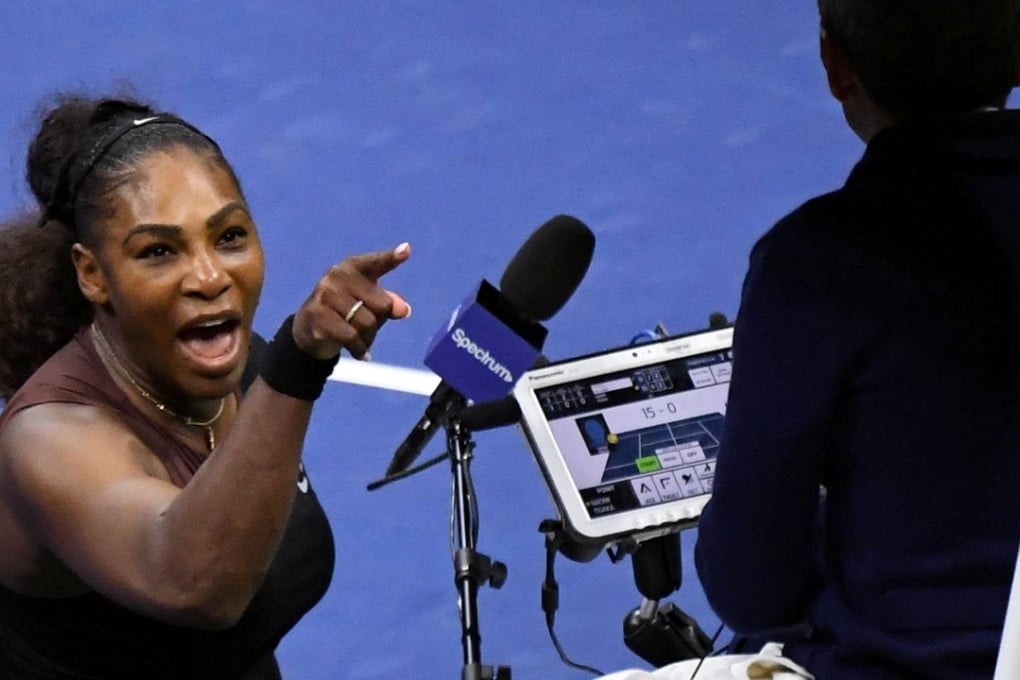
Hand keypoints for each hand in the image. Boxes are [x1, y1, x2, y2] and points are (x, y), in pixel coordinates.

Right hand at [292, 242, 411, 359]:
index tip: (406, 250)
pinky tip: (360, 352)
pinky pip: (352, 338)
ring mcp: (325, 295)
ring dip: (368, 338)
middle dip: (380, 322)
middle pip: (382, 305)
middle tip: (368, 328)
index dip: (391, 257)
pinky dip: (360, 349)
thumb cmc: (346, 311)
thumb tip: (403, 310)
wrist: (309, 328)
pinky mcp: (317, 316)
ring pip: (366, 324)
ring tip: (360, 340)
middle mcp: (337, 276)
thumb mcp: (369, 303)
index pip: (376, 263)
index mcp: (352, 267)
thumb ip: (389, 302)